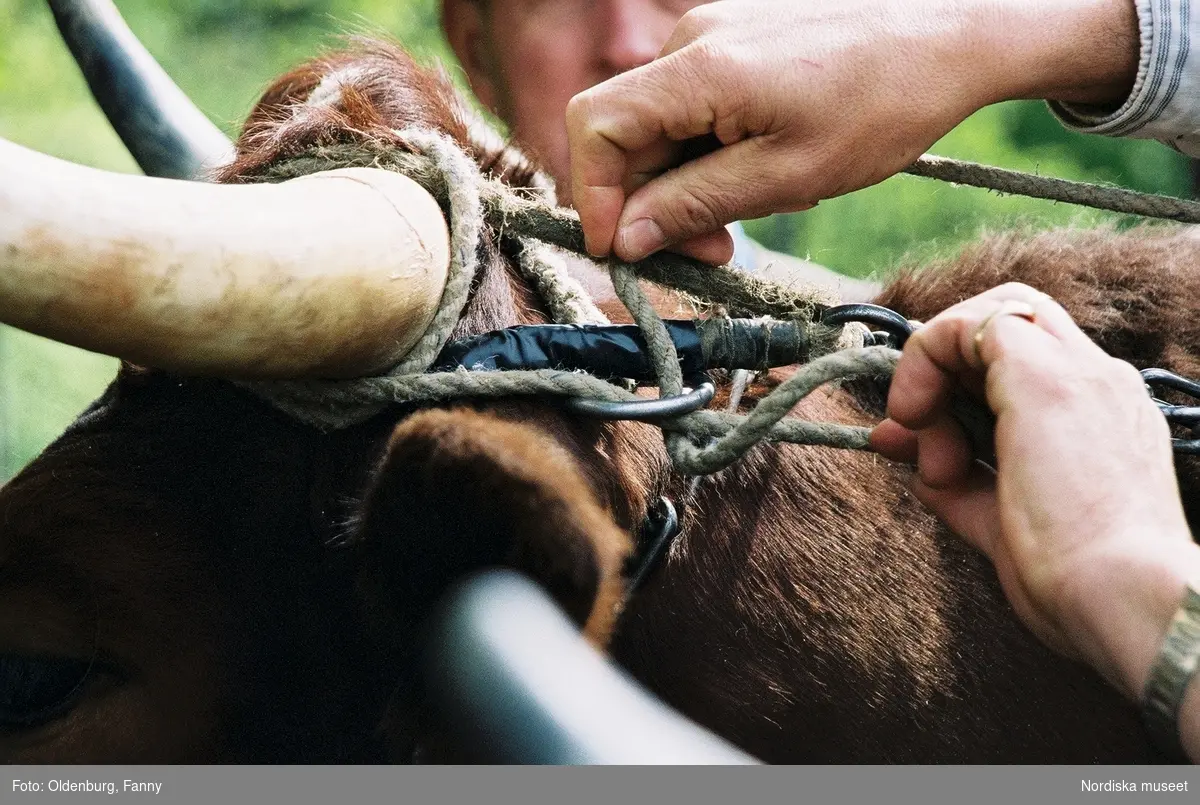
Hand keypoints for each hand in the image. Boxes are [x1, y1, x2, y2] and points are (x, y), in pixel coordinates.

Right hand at [566, 0, 1138, 262]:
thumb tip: (625, 240)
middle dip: (650, 204)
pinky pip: (690, 109)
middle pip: (624, 134)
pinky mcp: (732, 43)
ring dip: (682, 185)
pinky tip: (754, 174)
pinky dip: (705, 154)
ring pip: (658, 128)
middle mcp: (692, 39)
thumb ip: (695, 207)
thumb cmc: (884, 104)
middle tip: (708, 255)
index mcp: (699, 67)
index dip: (593, 195)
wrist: (951, 38)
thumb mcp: (787, 177)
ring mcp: (712, 35)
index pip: (594, 126)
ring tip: (744, 218)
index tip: (622, 252)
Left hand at [870, 284, 1199, 736]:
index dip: (960, 384)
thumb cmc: (1075, 581)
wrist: (1125, 601)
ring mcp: (1078, 373)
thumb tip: (893, 438)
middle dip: (950, 357)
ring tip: (928, 441)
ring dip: (936, 363)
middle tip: (919, 421)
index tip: (924, 445)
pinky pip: (967, 326)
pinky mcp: (1045, 379)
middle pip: (1013, 318)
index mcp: (1101, 416)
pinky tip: (916, 416)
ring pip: (993, 310)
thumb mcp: (997, 522)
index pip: (1025, 361)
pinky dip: (925, 360)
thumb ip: (949, 476)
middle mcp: (1098, 381)